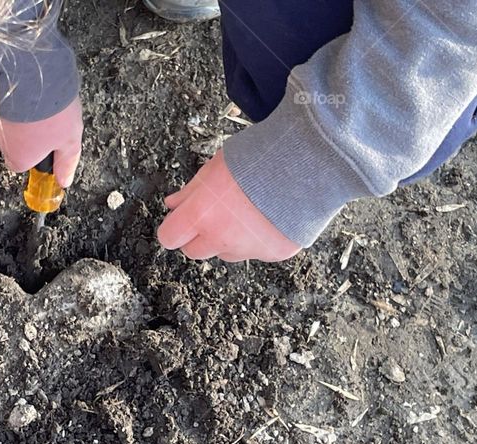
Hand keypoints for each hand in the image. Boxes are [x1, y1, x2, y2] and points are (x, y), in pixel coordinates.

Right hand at [0, 98, 83, 186]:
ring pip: (10, 122)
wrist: (33, 76)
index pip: (19, 166)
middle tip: (50, 125)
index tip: (47, 149)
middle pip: (14, 143)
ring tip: (44, 106)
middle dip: (30, 135)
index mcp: (18, 158)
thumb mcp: (70, 142)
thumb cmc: (51, 113)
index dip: (34, 157)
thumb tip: (64, 180)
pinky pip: (7, 104)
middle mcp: (1, 141)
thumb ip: (66, 162)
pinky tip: (33, 92)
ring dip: (24, 116)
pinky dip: (17, 100)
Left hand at [158, 150, 302, 262]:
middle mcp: (222, 237)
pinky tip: (268, 216)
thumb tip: (173, 204)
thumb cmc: (259, 157)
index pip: (169, 237)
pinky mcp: (273, 253)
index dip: (174, 229)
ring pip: (226, 253)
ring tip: (247, 211)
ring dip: (229, 239)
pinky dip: (258, 239)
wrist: (307, 161)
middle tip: (214, 215)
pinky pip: (256, 252)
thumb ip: (191, 191)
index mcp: (201, 214)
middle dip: (199, 236)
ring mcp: (248, 248)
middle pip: (194, 251)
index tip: (180, 222)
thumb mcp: (215, 167)